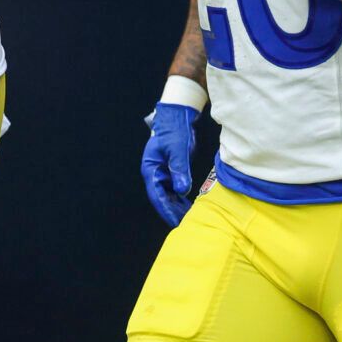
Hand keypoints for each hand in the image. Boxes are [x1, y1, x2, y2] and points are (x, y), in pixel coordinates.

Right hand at [141, 103, 199, 226]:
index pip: (157, 194)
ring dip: (177, 206)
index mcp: (151, 169)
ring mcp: (163, 173)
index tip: (175, 221)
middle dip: (172, 211)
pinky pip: (175, 189)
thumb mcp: (177, 149)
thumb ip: (179, 169)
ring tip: (189, 218)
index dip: (166, 209)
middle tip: (185, 225)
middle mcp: (154, 173)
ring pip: (169, 195)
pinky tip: (190, 206)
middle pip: (162, 197)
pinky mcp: (171, 171)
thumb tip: (182, 190)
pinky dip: (181, 198)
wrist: (178, 116)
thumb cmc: (174, 130)